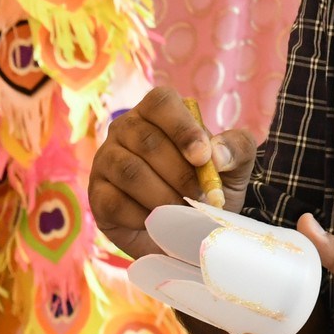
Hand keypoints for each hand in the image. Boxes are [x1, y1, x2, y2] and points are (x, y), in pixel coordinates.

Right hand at [89, 86, 256, 257]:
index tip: (203, 158)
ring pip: (129, 172)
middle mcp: (124, 130)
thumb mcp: (234, 167)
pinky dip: (142, 216)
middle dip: (178, 173)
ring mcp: (105, 162)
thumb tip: (215, 155)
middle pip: (146, 141)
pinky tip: (157, 222)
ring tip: (181, 210)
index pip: (160, 102)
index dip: (182, 128)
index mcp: (156, 113)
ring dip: (161, 196)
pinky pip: (114, 202)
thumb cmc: (206, 188)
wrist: (185, 231)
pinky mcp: (97, 195)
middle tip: (198, 195)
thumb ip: (236, 150)